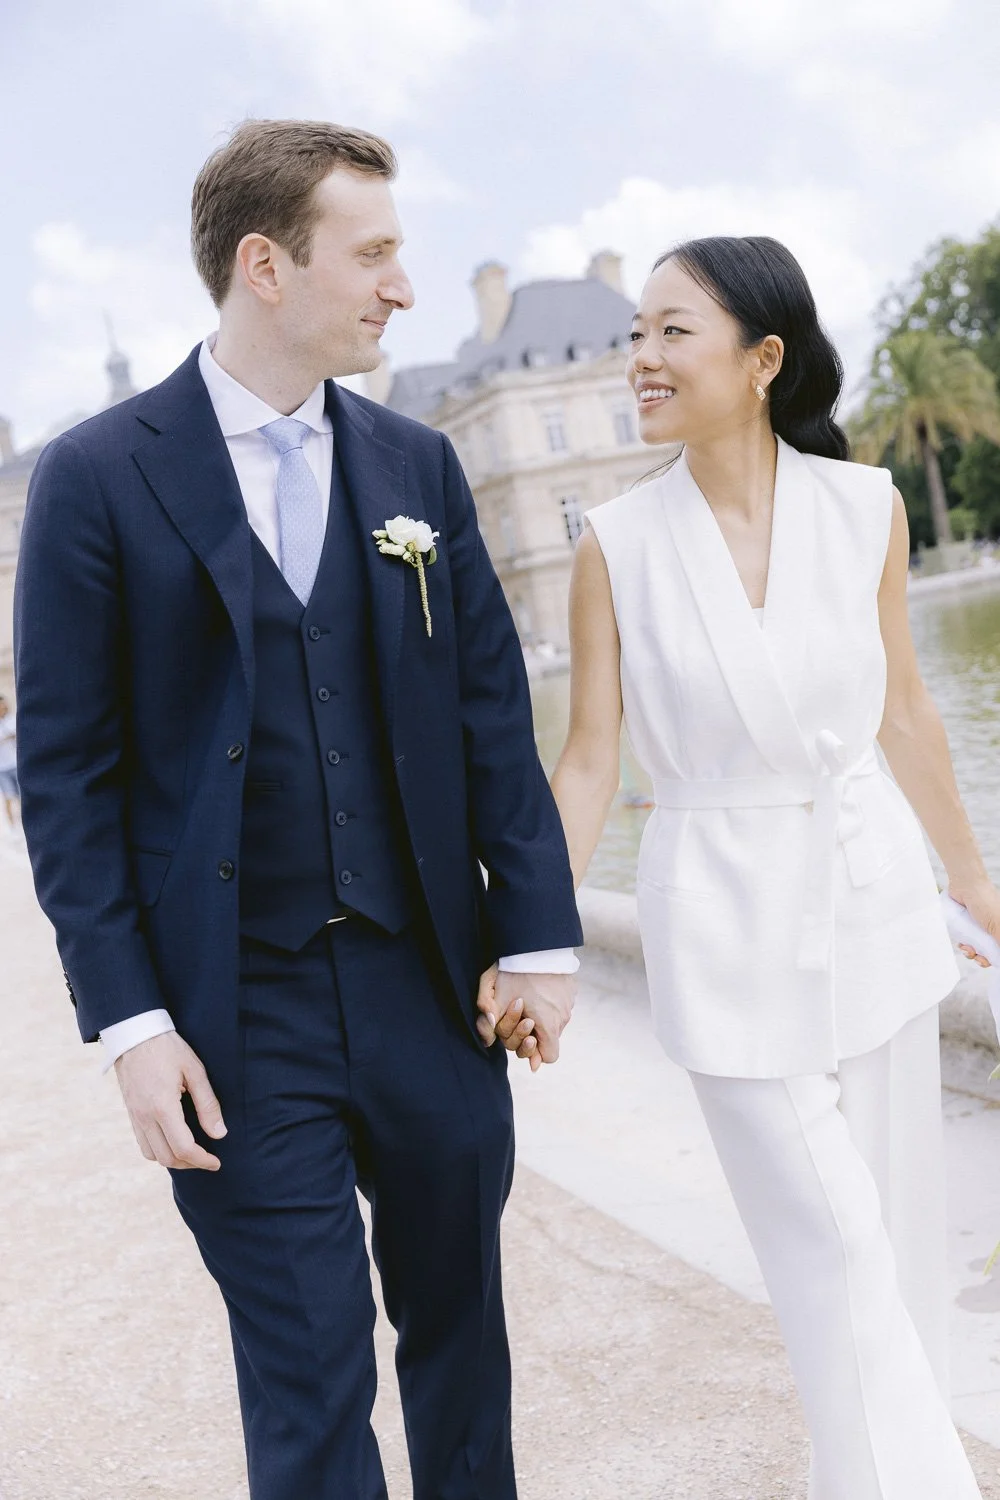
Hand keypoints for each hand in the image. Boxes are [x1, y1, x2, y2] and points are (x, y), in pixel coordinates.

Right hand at [115, 1031, 227, 1170]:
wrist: (134, 1034)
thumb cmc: (168, 1048)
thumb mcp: (195, 1070)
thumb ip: (208, 1104)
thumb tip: (219, 1134)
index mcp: (162, 1106)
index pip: (183, 1147)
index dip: (202, 1160)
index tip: (216, 1162)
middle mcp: (145, 1116)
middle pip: (167, 1158)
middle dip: (190, 1164)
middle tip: (209, 1160)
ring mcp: (135, 1116)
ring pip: (152, 1155)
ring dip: (173, 1160)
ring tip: (193, 1153)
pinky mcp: (131, 1113)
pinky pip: (143, 1143)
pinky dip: (159, 1150)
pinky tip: (174, 1141)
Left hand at [493, 971, 576, 1068]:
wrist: (537, 942)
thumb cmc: (515, 971)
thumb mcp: (496, 997)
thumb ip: (490, 1023)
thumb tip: (490, 1041)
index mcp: (548, 1023)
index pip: (550, 1057)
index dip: (536, 1054)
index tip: (525, 1040)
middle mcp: (563, 1017)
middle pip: (549, 1038)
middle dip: (533, 1032)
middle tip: (521, 1016)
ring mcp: (569, 1004)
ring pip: (554, 1021)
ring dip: (541, 1017)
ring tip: (527, 997)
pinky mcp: (571, 991)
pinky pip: (560, 1006)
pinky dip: (549, 1004)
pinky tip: (537, 988)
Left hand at [949, 878, 999, 967]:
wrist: (964, 886)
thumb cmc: (986, 902)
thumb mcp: (998, 925)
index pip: (999, 949)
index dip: (996, 958)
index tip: (991, 962)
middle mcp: (992, 930)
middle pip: (990, 953)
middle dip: (983, 959)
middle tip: (979, 959)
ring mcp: (978, 929)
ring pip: (976, 950)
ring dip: (971, 954)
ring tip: (967, 949)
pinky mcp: (966, 927)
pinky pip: (965, 942)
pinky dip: (963, 946)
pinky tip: (961, 944)